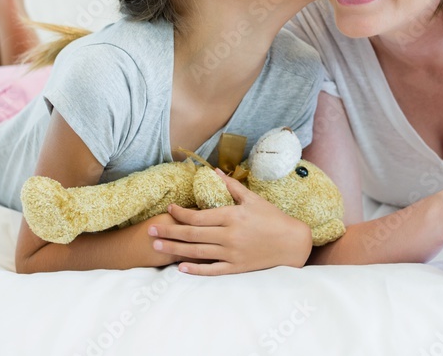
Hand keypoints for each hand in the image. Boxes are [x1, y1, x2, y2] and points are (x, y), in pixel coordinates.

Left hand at [148, 170, 312, 275]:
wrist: (291, 243)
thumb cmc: (273, 218)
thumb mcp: (254, 199)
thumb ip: (232, 186)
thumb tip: (214, 172)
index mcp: (232, 216)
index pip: (198, 215)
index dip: (180, 213)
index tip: (169, 209)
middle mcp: (229, 235)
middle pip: (192, 234)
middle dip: (169, 231)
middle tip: (150, 230)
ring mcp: (231, 253)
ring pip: (196, 252)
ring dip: (174, 248)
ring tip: (157, 246)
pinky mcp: (236, 267)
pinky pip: (211, 270)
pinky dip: (195, 269)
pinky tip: (180, 267)